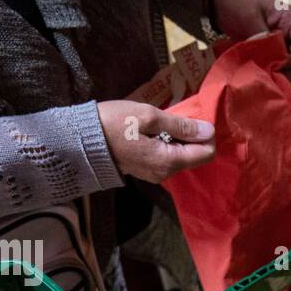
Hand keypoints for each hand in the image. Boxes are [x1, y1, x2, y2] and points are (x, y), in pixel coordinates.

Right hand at [96, 100, 215, 183]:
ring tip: (163, 121)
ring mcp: (156, 175)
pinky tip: (155, 131)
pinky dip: (169, 144)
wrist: (82, 141)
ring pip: (181, 157)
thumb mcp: (149, 117)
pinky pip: (168, 158)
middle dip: (193, 136)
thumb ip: (181, 125)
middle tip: (177, 115)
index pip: (206, 153)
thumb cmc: (115, 124)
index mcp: (169, 161)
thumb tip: (209, 131)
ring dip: (180, 139)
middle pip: (195, 156)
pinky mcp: (147, 171)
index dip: (206, 134)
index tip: (195, 117)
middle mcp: (166, 173)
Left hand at [213, 0, 290, 81]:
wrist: (217, 0)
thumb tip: (275, 59)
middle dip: (290, 71)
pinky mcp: (270, 54)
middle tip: (271, 76)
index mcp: (290, 19)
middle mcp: (290, 33)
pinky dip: (273, 76)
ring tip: (265, 79)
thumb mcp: (250, 16)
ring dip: (282, 76)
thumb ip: (264, 37)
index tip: (278, 63)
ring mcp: (281, 44)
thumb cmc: (236, 1)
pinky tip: (261, 77)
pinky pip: (279, 69)